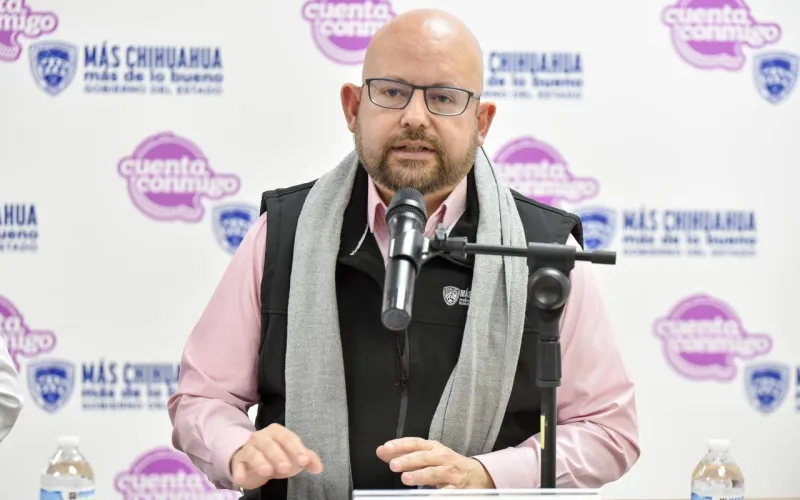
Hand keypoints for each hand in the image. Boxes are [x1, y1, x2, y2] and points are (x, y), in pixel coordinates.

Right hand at [230, 423, 322, 489]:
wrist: (253, 461)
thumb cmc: (277, 456)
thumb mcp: (293, 456)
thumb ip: (308, 459)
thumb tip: (319, 468)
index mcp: (277, 432)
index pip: (288, 438)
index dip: (297, 449)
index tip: (304, 461)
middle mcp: (261, 437)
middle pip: (270, 444)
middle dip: (278, 455)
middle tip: (286, 468)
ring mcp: (248, 448)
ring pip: (253, 453)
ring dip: (260, 461)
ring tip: (268, 471)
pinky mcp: (238, 461)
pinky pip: (238, 464)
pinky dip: (239, 471)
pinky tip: (242, 478)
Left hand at [376, 437, 494, 488]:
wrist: (477, 475)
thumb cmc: (447, 464)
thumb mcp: (428, 456)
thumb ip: (405, 454)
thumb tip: (382, 452)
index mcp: (433, 448)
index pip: (415, 444)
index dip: (400, 445)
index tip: (386, 449)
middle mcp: (442, 458)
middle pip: (424, 457)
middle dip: (408, 460)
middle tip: (393, 464)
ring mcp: (450, 473)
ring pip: (435, 472)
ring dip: (420, 475)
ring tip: (407, 478)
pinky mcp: (458, 488)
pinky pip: (448, 492)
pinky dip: (439, 493)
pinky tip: (429, 496)